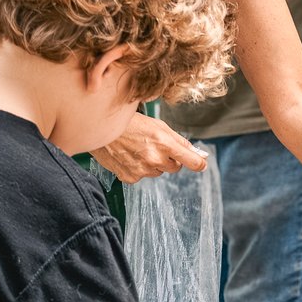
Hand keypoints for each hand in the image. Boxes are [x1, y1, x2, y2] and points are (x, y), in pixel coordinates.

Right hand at [91, 112, 208, 183]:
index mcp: (164, 143)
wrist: (100, 128)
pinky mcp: (130, 177)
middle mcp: (154, 158)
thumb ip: (179, 141)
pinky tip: (128, 156)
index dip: (199, 163)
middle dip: (169, 159)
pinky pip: (142, 176)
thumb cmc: (129, 123)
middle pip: (174, 167)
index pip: (191, 161)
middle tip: (154, 146)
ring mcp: (142, 170)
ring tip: (138, 149)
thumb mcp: (157, 125)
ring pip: (157, 172)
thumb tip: (200, 155)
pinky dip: (138, 168)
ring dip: (152, 163)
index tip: (201, 164)